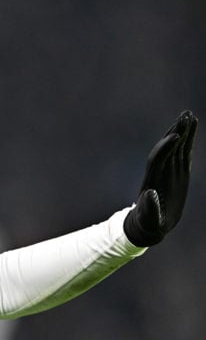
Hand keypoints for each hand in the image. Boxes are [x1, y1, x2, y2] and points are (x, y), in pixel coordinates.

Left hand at [124, 110, 197, 246]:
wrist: (149, 224)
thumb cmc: (148, 223)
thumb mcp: (149, 218)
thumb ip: (149, 208)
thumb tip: (148, 194)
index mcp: (153, 181)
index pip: (157, 160)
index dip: (165, 148)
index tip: (174, 136)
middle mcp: (160, 172)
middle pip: (167, 148)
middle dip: (175, 132)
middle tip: (185, 115)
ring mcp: (169, 171)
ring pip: (176, 147)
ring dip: (182, 132)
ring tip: (189, 116)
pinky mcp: (177, 174)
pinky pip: (183, 154)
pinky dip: (187, 142)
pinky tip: (191, 130)